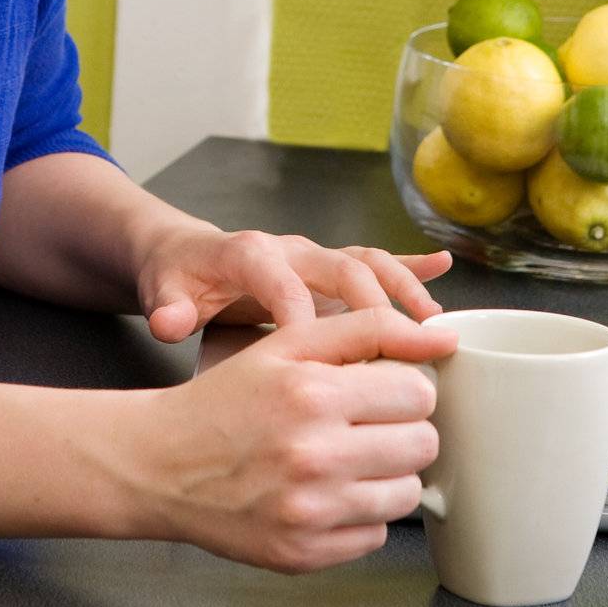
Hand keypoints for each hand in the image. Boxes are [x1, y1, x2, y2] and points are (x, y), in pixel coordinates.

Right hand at [127, 305, 459, 572]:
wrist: (162, 463)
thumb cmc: (227, 397)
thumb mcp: (287, 345)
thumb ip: (368, 328)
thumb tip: (442, 336)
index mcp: (314, 394)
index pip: (419, 393)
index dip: (405, 387)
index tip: (380, 389)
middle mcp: (315, 456)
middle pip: (422, 445)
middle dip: (402, 428)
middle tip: (365, 423)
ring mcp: (311, 512)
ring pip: (408, 494)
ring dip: (387, 473)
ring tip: (346, 457)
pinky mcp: (305, 554)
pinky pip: (375, 534)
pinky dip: (360, 513)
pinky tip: (325, 491)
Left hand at [136, 223, 452, 341]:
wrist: (185, 254)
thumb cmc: (179, 277)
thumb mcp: (163, 291)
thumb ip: (168, 308)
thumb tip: (169, 322)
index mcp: (249, 253)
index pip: (281, 281)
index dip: (302, 314)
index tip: (323, 358)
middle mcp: (289, 248)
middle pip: (339, 268)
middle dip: (373, 304)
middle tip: (404, 344)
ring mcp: (313, 255)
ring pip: (366, 263)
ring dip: (402, 291)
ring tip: (434, 325)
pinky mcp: (328, 266)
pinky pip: (375, 261)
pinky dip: (410, 265)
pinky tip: (444, 270)